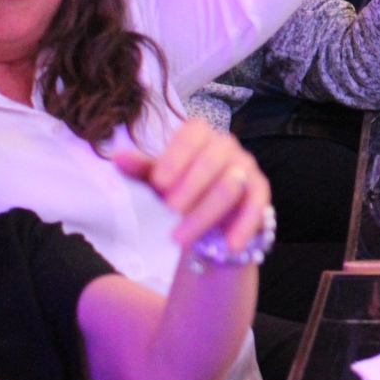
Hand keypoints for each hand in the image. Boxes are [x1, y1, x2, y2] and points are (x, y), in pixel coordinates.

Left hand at [112, 119, 271, 252]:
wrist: (209, 218)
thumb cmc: (180, 190)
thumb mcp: (159, 181)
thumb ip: (142, 169)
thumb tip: (119, 156)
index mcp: (200, 134)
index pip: (191, 135)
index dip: (176, 157)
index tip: (159, 183)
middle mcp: (226, 145)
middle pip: (211, 161)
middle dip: (190, 187)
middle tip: (169, 210)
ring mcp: (246, 167)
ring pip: (230, 186)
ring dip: (205, 214)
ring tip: (180, 238)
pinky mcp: (260, 192)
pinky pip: (255, 206)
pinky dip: (243, 226)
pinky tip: (229, 245)